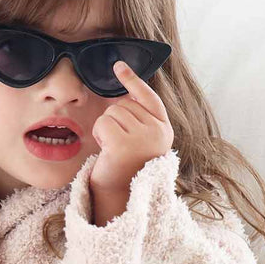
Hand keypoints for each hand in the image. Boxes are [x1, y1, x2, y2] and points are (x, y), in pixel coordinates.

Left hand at [89, 60, 174, 195]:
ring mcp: (143, 139)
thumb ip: (138, 119)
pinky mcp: (124, 145)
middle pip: (125, 104)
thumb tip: (121, 93)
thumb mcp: (139, 141)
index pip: (150, 98)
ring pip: (112, 112)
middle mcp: (158, 133)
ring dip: (106, 129)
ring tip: (113, 150)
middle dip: (115, 121)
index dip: (133, 81)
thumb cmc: (126, 169)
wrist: (119, 198)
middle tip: (119, 145)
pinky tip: (106, 151)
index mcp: (164, 131)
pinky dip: (99, 134)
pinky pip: (103, 123)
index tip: (118, 66)